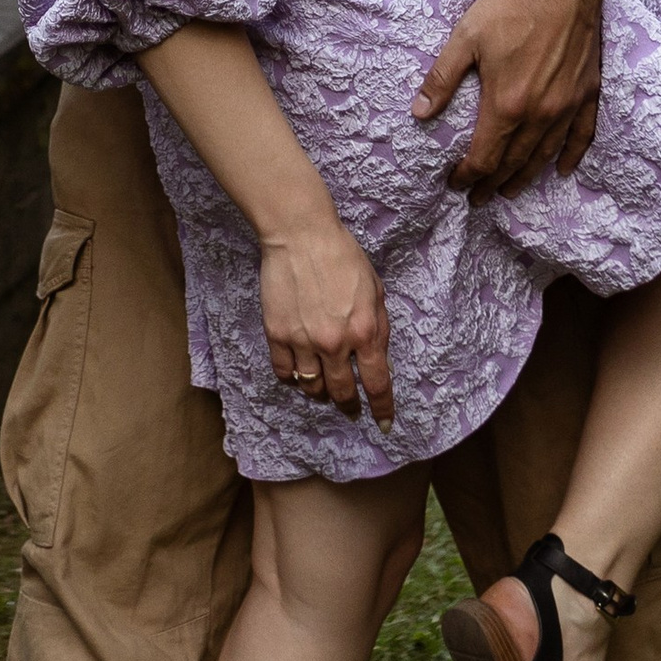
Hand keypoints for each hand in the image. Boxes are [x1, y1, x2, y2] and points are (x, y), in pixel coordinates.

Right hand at [257, 213, 394, 426]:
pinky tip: (298, 371)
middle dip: (348, 405)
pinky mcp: (277, 334)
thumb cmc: (343, 257)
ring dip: (320, 392)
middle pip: (342, 392)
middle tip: (350, 407)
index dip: (382, 408)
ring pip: (312, 387)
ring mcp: (303, 341)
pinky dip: (292, 378)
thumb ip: (379, 329)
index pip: (377, 384)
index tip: (384, 424)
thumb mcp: (375, 291)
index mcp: (364, 332)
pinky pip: (284, 372)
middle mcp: (334, 343)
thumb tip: (380, 361)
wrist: (301, 235)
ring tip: (323, 386)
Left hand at [414, 0, 604, 195]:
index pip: (484, 156)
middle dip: (492, 183)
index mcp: (507, 104)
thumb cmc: (510, 5)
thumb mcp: (466, 38)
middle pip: (514, 163)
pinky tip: (561, 170)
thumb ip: (442, 79)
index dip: (468, 175)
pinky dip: (570, 157)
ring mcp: (567, 106)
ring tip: (509, 191)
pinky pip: (582, 136)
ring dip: (525, 177)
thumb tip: (419, 113)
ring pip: (545, 155)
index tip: (455, 183)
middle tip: (478, 198)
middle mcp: (540, 114)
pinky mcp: (587, 93)